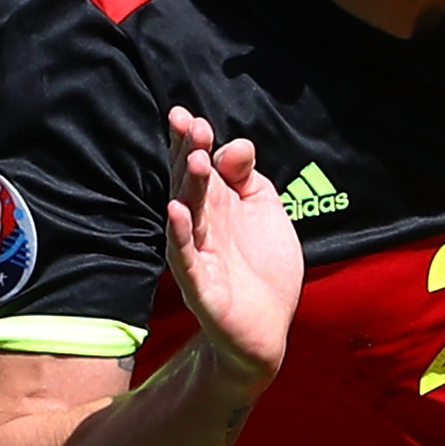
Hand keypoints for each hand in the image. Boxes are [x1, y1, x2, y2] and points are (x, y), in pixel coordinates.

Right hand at [164, 109, 301, 385]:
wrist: (267, 329)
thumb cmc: (263, 268)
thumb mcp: (264, 209)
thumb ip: (248, 176)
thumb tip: (235, 144)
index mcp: (216, 204)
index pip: (197, 165)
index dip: (190, 141)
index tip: (187, 116)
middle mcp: (201, 224)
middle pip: (187, 184)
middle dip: (187, 154)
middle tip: (191, 126)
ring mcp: (197, 253)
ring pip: (187, 215)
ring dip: (187, 186)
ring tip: (192, 159)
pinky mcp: (199, 285)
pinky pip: (186, 257)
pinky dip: (181, 235)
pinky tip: (177, 212)